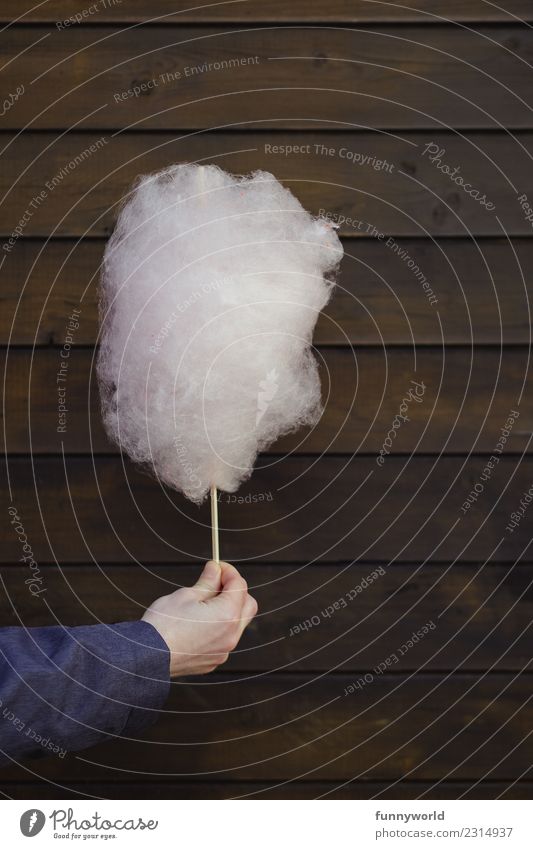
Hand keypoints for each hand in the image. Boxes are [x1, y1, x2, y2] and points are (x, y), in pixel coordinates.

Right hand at [142, 560, 257, 677]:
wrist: (147, 657)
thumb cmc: (164, 624)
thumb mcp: (186, 595)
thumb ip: (208, 582)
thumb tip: (216, 569)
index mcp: (227, 615)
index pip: (240, 585)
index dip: (229, 572)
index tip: (217, 567)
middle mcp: (231, 635)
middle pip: (247, 605)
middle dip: (235, 591)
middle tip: (216, 583)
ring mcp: (224, 651)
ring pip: (237, 624)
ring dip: (228, 610)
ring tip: (204, 603)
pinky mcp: (213, 661)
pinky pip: (224, 640)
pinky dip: (218, 628)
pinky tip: (198, 623)